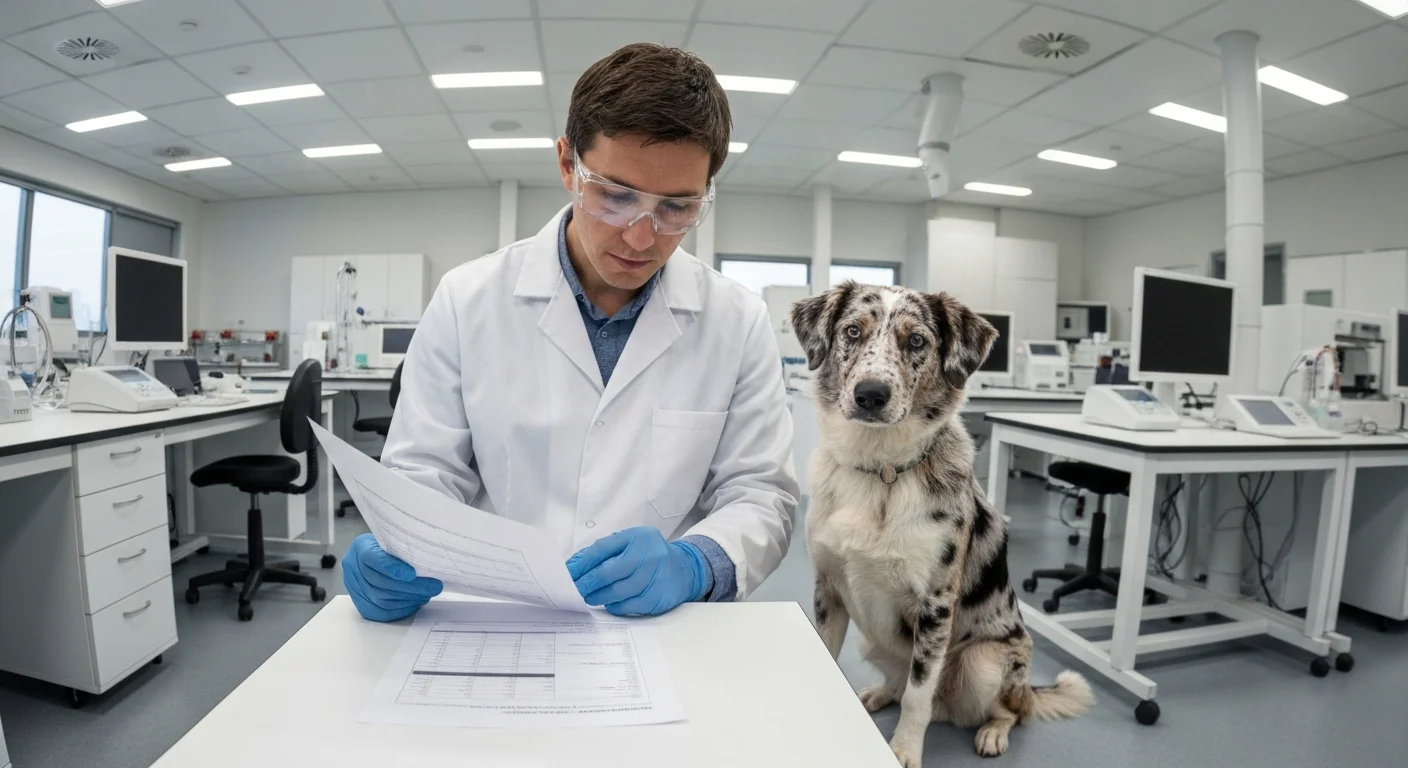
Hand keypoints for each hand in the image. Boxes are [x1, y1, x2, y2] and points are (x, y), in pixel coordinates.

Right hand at [342, 533, 442, 621]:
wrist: (378, 559)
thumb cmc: (392, 547)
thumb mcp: (396, 539)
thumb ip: (403, 547)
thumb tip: (426, 560)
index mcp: (361, 546)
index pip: (372, 557)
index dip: (391, 567)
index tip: (412, 574)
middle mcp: (353, 567)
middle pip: (380, 582)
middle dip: (410, 587)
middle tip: (433, 586)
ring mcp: (355, 588)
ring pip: (381, 599)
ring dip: (408, 598)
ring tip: (427, 593)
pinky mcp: (362, 605)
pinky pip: (381, 612)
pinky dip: (402, 608)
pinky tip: (416, 602)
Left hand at [567, 527, 707, 615]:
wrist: (684, 569)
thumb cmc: (649, 555)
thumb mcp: (631, 543)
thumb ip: (606, 551)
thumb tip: (575, 565)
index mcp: (638, 536)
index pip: (603, 549)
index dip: (582, 562)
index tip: (566, 573)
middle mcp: (650, 553)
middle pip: (609, 572)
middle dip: (587, 583)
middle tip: (573, 590)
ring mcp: (657, 575)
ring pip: (619, 590)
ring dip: (599, 596)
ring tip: (588, 597)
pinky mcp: (660, 595)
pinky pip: (631, 604)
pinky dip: (616, 606)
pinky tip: (609, 604)